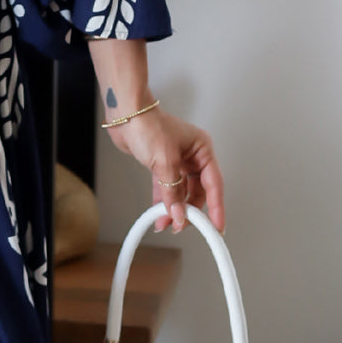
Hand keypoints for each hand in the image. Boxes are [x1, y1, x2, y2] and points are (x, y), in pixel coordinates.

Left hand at [105, 108, 225, 233]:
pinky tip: (160, 213)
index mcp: (202, 150)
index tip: (217, 227)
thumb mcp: (165, 161)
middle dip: (190, 210)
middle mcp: (193, 156)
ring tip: (167, 222)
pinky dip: (164, 201)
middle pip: (198, 191)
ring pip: (182, 191)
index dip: (216, 208)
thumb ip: (173, 191)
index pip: (214, 184)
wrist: (125, 115)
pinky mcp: (162, 165)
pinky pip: (167, 188)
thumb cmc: (147, 126)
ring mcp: (178, 161)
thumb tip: (179, 214)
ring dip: (175, 208)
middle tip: (182, 225)